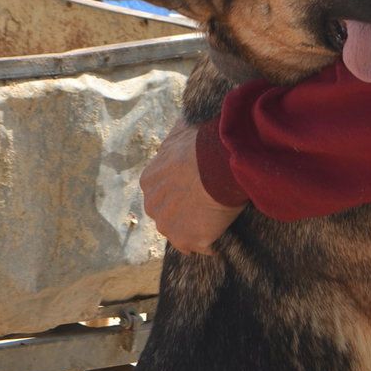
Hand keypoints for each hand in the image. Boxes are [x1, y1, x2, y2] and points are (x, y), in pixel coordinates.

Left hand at [140, 118, 244, 253]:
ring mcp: (169, 227)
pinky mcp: (188, 240)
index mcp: (149, 182)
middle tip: (207, 206)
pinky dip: (211, 244)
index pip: (161, 194)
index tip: (195, 189)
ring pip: (182, 235)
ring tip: (216, 221)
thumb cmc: (203, 144)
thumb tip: (180, 123)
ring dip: (196, 231)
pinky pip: (201, 247)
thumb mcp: (181, 131)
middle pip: (167, 216)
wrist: (218, 163)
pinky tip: (222, 234)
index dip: (179, 193)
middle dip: (183, 215)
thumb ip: (175, 137)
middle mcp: (152, 207)